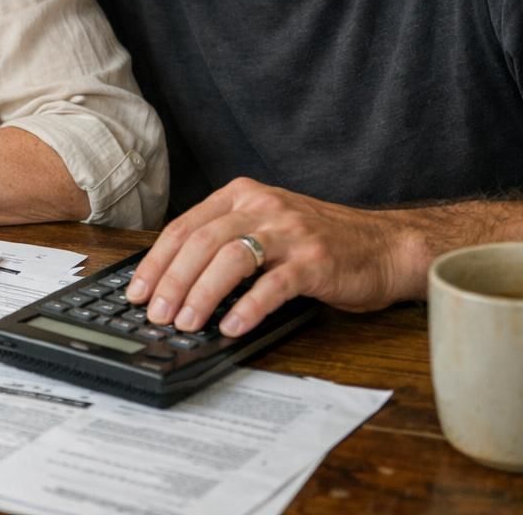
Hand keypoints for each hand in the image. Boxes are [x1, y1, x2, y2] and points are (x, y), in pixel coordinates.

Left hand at [123, 177, 421, 336]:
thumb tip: (173, 284)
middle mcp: (263, 206)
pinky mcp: (315, 260)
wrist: (385, 247)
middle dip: (172, 281)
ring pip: (231, 258)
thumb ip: (225, 243)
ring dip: (202, 294)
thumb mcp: (266, 229)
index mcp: (242, 196)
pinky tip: (232, 327)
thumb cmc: (319, 244)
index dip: (156, 261)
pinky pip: (273, 284)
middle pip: (202, 241)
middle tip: (157, 314)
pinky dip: (247, 307)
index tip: (138, 292)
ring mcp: (290, 231)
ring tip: (187, 323)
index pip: (185, 226)